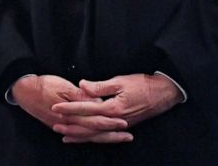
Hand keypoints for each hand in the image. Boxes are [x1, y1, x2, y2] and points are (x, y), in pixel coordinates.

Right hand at [11, 75, 131, 142]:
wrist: (24, 90)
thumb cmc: (45, 85)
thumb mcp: (65, 86)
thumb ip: (82, 96)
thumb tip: (98, 101)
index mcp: (71, 113)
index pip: (95, 120)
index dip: (110, 122)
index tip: (124, 123)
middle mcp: (68, 123)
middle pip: (94, 131)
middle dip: (111, 134)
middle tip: (127, 136)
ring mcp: (63, 126)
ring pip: (87, 135)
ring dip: (103, 137)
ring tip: (117, 138)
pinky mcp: (59, 125)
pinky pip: (77, 134)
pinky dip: (87, 138)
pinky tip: (94, 139)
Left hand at [51, 74, 180, 140]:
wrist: (163, 94)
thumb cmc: (143, 85)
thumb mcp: (121, 81)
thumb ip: (100, 86)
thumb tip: (82, 85)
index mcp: (112, 108)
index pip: (86, 108)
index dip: (70, 107)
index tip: (56, 106)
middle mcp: (114, 121)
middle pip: (87, 125)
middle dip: (70, 124)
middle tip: (54, 123)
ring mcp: (119, 126)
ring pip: (94, 134)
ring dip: (78, 134)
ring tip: (63, 134)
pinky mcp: (123, 127)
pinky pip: (103, 136)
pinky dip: (92, 138)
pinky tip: (84, 138)